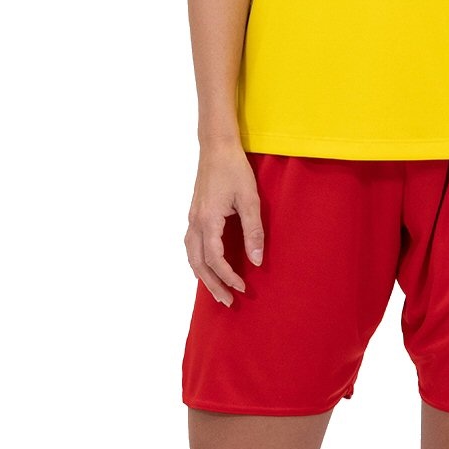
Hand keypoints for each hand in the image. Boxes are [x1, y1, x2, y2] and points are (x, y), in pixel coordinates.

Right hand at [184, 140, 263, 306]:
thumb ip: (253, 231)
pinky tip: (208, 265)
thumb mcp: (250, 199)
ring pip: (191, 256)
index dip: (229, 277)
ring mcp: (192, 218)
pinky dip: (198, 261)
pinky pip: (191, 245)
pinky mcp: (194, 213)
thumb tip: (257, 261)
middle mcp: (196, 223)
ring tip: (217, 290)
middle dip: (212, 285)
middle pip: (198, 264)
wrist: (217, 146)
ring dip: (203, 276)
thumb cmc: (234, 169)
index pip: (216, 260)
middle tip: (228, 302)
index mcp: (208, 221)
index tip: (244, 288)